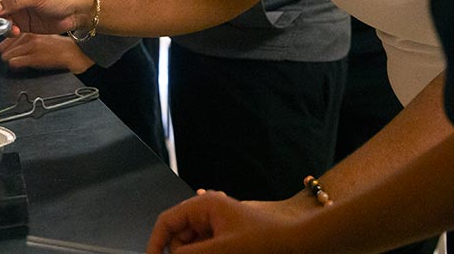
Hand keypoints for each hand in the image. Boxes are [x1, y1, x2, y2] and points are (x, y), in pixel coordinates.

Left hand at [0, 33, 94, 74]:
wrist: (71, 53)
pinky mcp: (33, 58)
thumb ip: (24, 42)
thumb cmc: (57, 47)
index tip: (5, 51)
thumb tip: (10, 50)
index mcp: (28, 31)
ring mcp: (30, 47)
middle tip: (11, 58)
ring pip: (6, 56)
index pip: (5, 38)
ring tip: (17, 63)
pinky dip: (15, 67)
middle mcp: (27, 37)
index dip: (4, 47)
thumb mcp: (38, 39)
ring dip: (10, 61)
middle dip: (5, 55)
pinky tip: (21, 67)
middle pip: (2, 48)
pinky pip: (14, 63)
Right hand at [146, 191, 306, 253]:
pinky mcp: (227, 242)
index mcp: (205, 206)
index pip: (167, 221)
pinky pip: (206, 250)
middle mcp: (209, 214)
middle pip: (178, 239)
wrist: (298, 246)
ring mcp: (218, 229)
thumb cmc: (264, 241)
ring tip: (221, 253)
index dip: (155, 243)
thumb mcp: (221, 249)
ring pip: (192, 248)